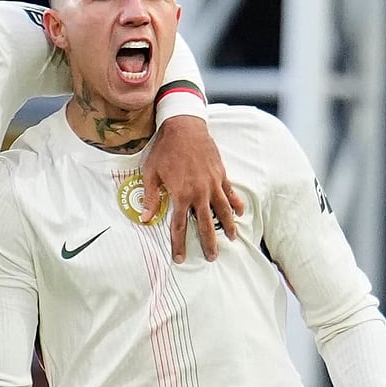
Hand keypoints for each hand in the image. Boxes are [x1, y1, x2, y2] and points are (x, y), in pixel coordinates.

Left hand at [142, 115, 242, 262]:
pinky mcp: (221, 174)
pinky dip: (235, 204)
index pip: (179, 226)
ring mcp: (213, 184)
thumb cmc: (164, 150)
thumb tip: (144, 218)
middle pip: (205, 224)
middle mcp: (199, 193)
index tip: (181, 259)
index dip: (180, 244)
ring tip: (233, 239)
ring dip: (228, 226)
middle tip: (212, 257)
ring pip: (223, 210)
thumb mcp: (151, 173)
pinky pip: (230, 193)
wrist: (184, 127)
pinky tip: (240, 212)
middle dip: (209, 243)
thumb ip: (149, 197)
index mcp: (180, 195)